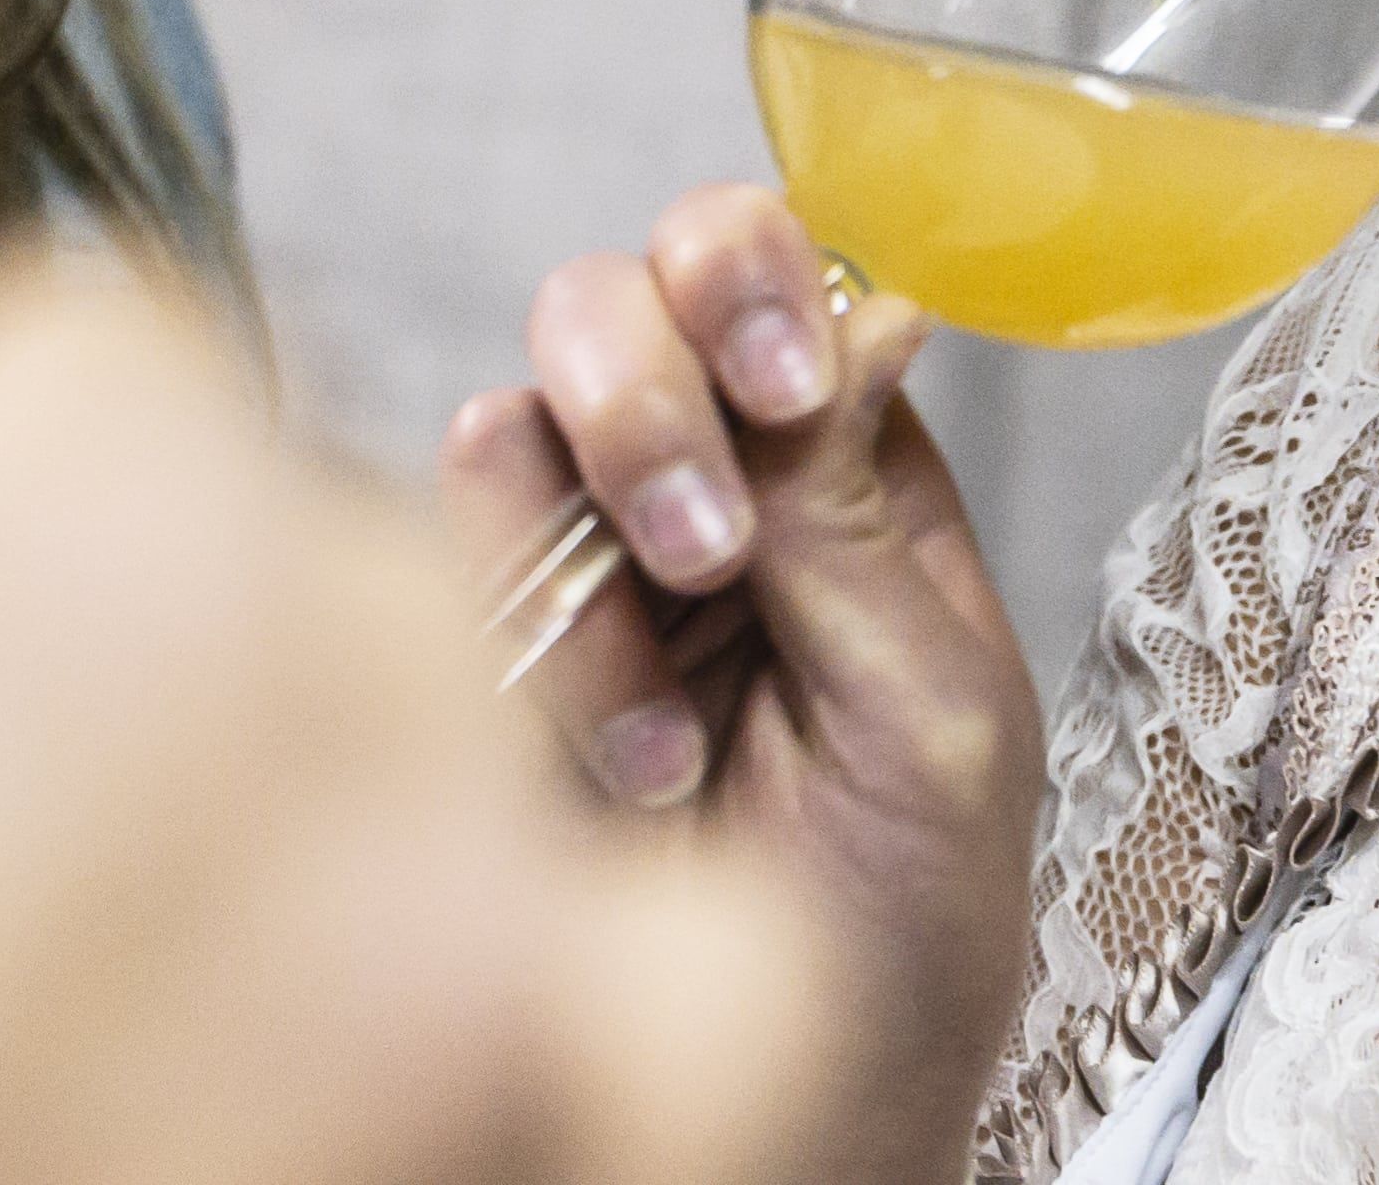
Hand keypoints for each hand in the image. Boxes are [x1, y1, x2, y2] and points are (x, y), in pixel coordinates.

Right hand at [451, 185, 1037, 1174]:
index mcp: (855, 478)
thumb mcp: (938, 725)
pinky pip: (440, 542)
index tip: (772, 374)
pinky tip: (615, 764)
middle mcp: (709, 479)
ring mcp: (578, 548)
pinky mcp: (475, 625)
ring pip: (518, 413)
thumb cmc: (900, 935)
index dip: (752, 276)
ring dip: (586, 557)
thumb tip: (858, 308)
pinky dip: (522, 644)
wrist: (768, 1107)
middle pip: (624, 298)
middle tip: (703, 544)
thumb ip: (863, 519)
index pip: (784, 276)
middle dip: (644, 397)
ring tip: (669, 724)